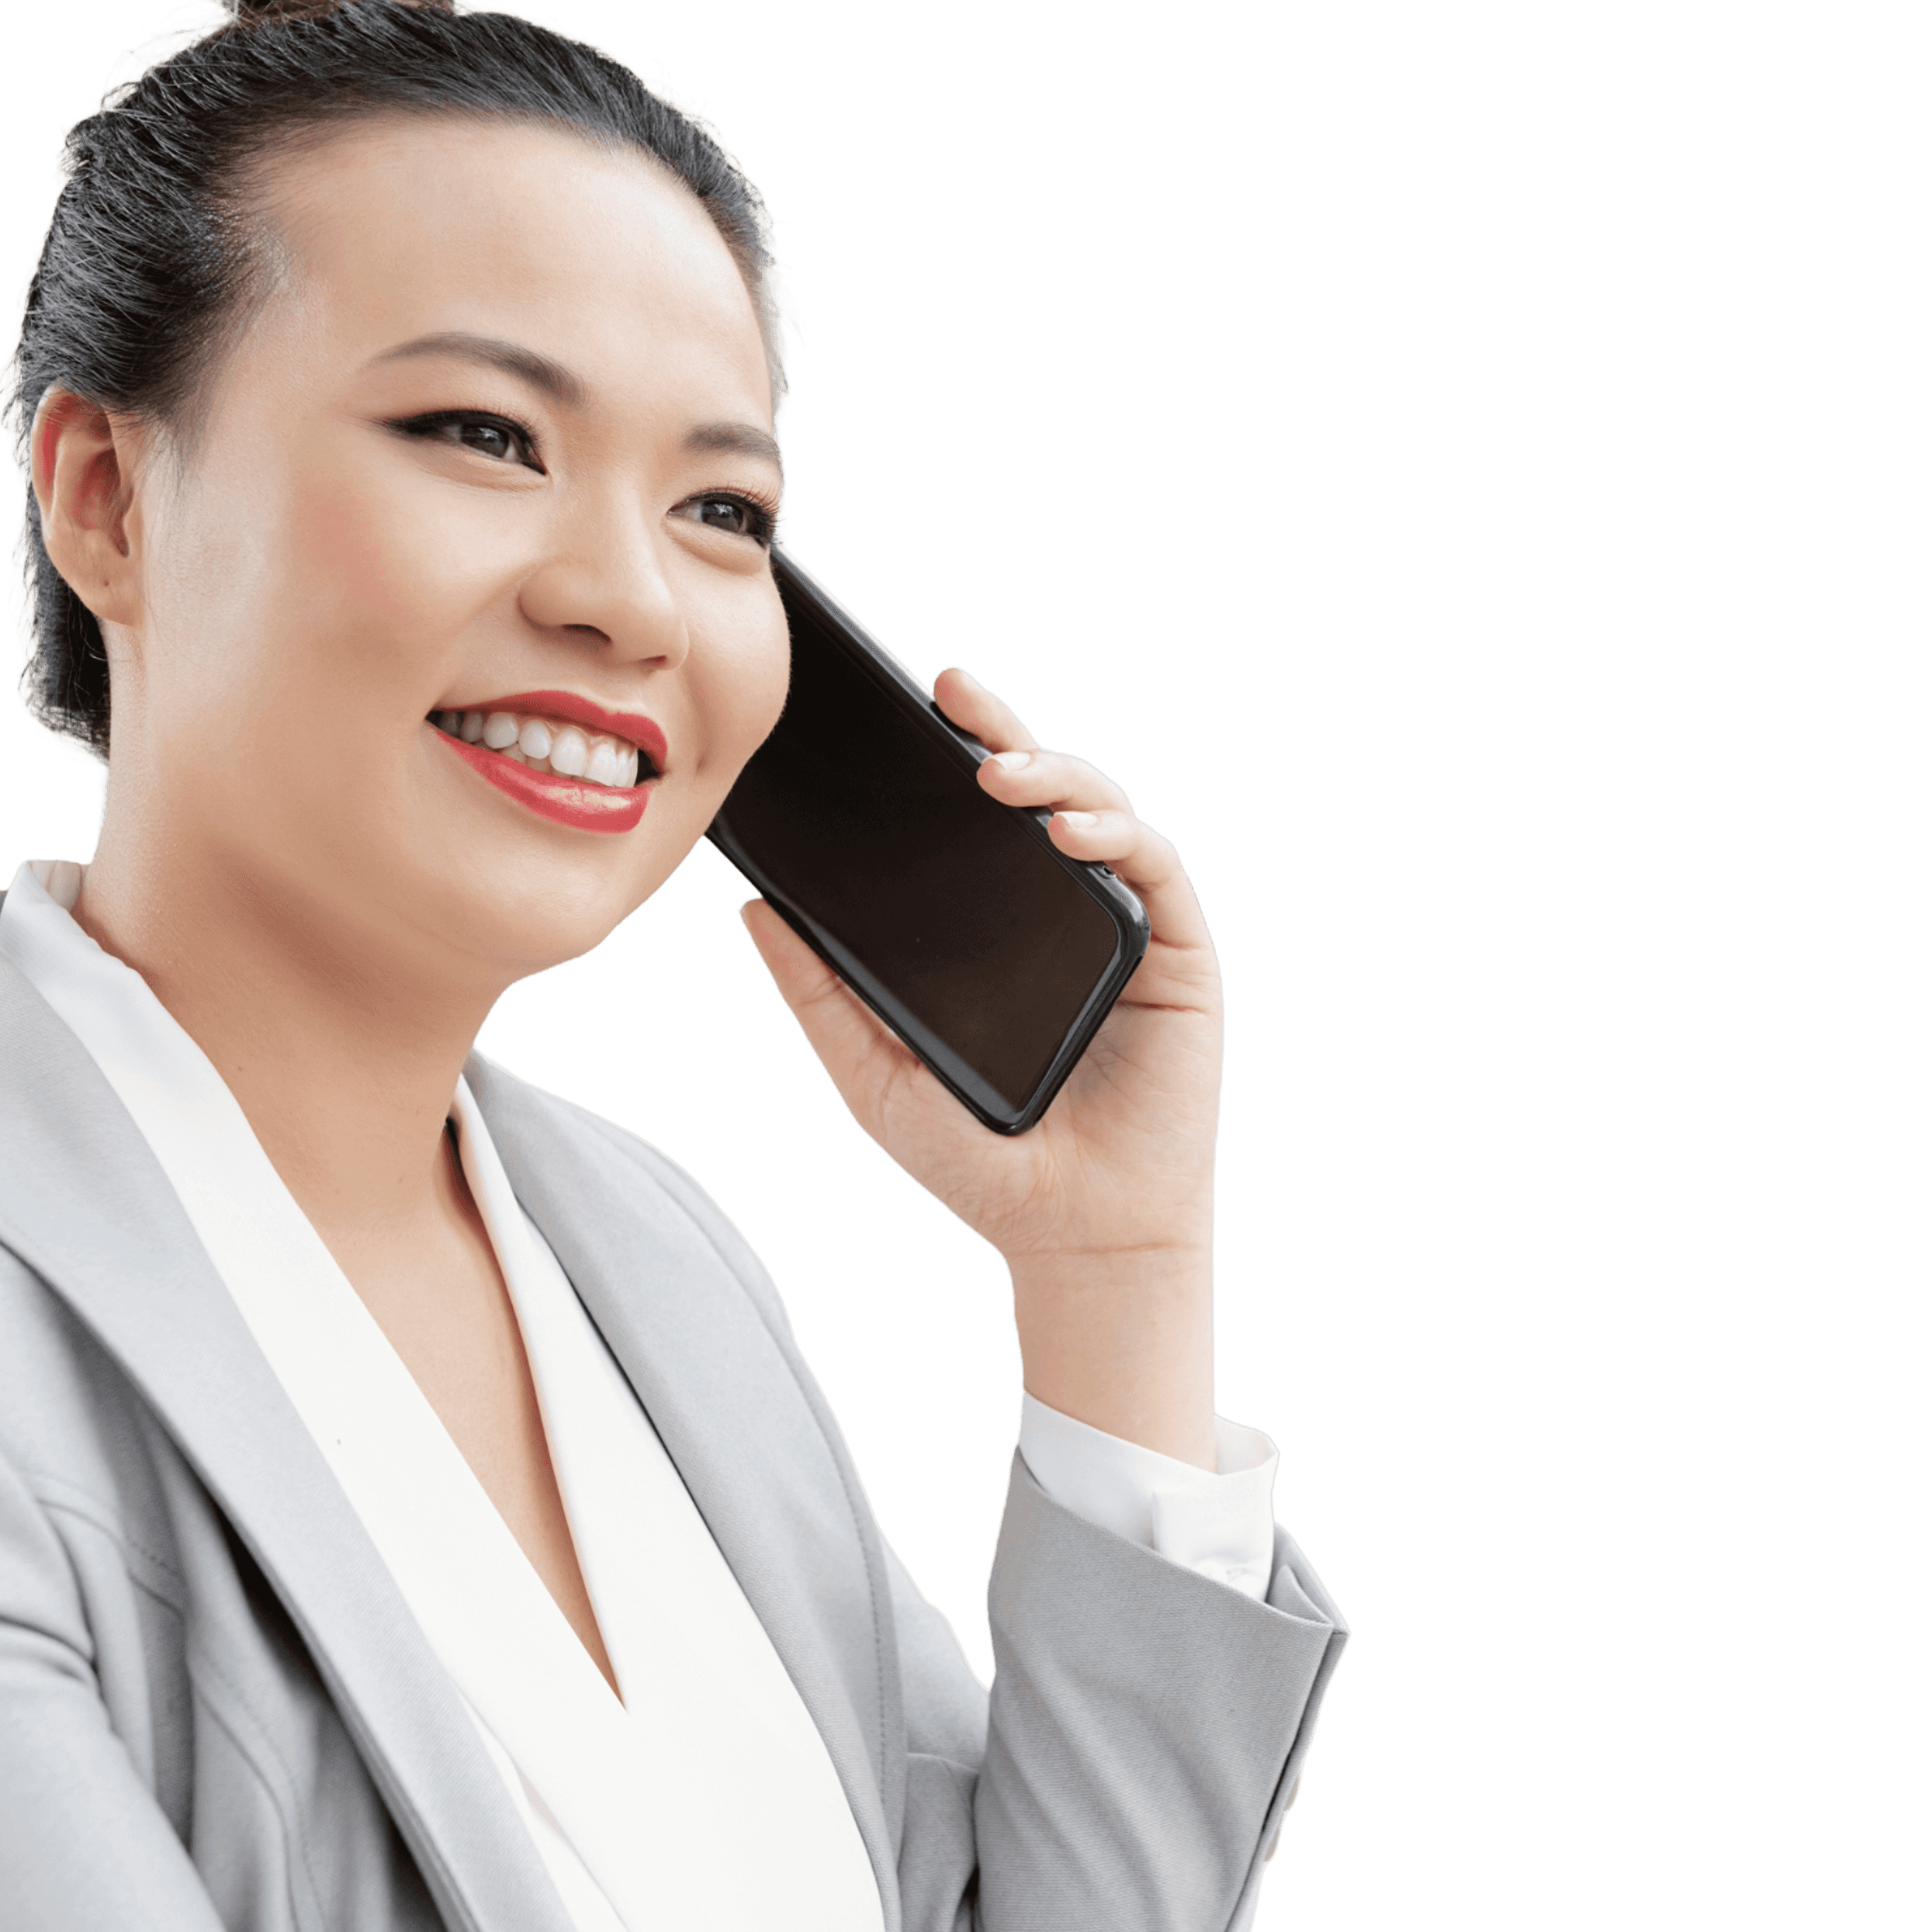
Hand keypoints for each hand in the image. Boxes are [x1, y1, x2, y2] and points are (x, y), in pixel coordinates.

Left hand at [742, 668, 1223, 1460]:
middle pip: (1036, 792)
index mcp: (991, 926)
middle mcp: (1058, 910)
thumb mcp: (873, 1074)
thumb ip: (819, 994)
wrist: (1072, 1235)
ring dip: (1054, 773)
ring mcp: (1120, 926)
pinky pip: (1152, 867)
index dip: (943, 755)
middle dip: (998, 730)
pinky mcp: (1177, 952)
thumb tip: (755, 907)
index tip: (900, 707)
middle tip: (952, 696)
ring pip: (1098, 810)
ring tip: (999, 773)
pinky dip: (1113, 835)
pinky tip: (1068, 834)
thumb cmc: (981, 1164)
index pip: (967, 820)